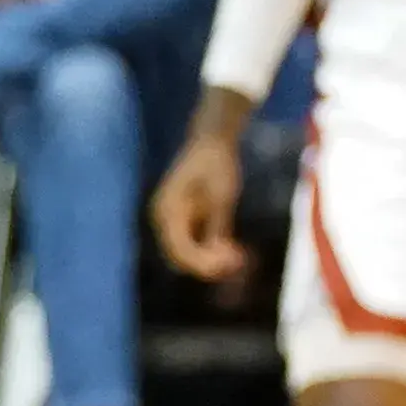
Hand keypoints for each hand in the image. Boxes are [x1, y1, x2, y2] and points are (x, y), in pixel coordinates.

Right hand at [152, 129, 244, 280]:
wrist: (212, 141)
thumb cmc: (216, 164)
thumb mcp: (221, 196)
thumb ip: (217, 226)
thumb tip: (217, 255)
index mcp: (167, 212)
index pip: (180, 251)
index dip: (204, 264)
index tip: (231, 264)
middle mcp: (164, 219)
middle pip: (181, 257)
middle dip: (209, 265)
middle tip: (239, 262)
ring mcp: (173, 221)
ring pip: (188, 254)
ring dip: (212, 260)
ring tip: (241, 257)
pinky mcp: (185, 220)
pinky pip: (196, 244)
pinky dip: (212, 250)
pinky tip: (235, 250)